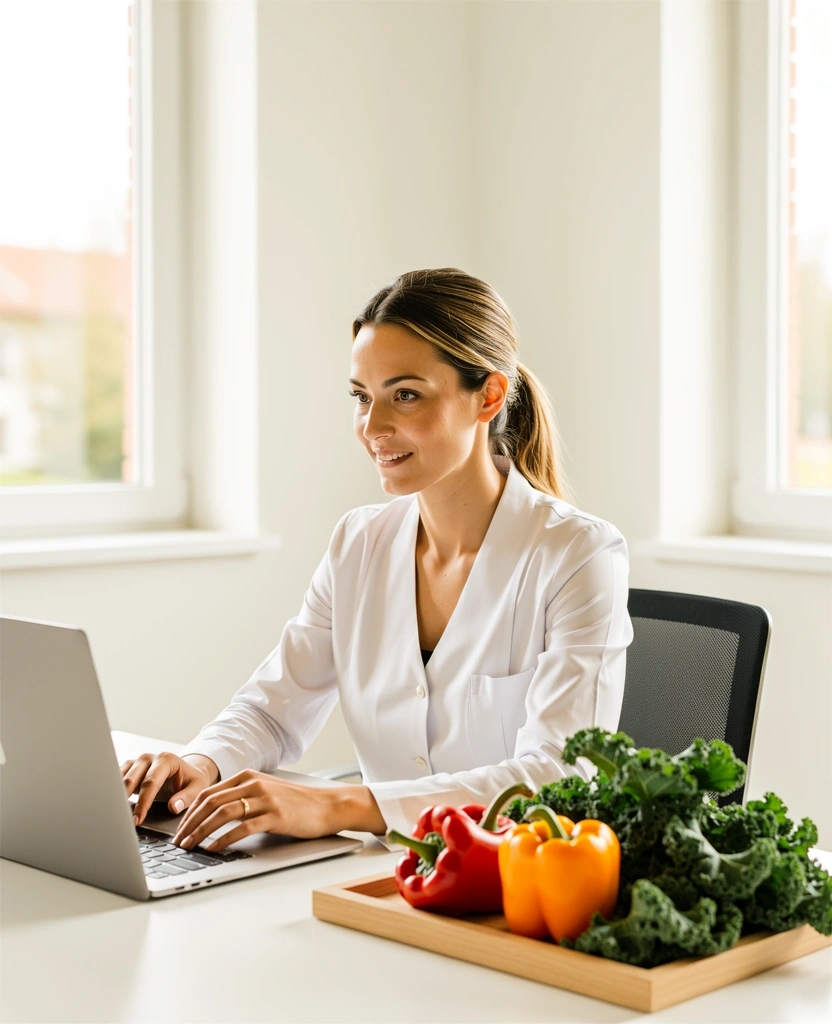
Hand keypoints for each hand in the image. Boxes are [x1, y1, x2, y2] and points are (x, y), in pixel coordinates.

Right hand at [121, 751, 218, 825]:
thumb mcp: (197, 788)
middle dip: (125, 800)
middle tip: (123, 820)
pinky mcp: (130, 768)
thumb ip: (186, 797)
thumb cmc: (192, 780)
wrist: (187, 772)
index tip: (138, 819)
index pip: (151, 782)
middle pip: (131, 779)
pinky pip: (117, 778)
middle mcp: (149, 758)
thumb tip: (173, 807)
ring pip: (121, 778)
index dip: (143, 802)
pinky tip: (112, 805)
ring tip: (114, 814)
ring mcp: (138, 762)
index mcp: (166, 760)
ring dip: (116, 796)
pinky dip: (114, 791)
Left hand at [171, 769, 348, 852]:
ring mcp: (265, 799)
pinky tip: (214, 848)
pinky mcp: (275, 815)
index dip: (190, 811)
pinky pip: (242, 827)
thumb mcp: (266, 793)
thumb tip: (213, 816)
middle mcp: (254, 784)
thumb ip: (243, 797)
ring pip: (222, 813)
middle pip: (211, 802)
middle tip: (178, 841)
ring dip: (201, 831)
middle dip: (190, 823)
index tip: (179, 828)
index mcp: (248, 776)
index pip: (209, 792)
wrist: (328, 806)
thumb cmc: (297, 803)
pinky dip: (223, 838)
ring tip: (190, 846)